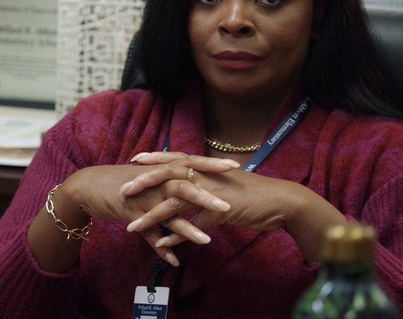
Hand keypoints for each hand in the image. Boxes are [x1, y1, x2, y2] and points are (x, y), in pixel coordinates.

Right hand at [64, 155, 236, 265]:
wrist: (89, 186)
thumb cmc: (123, 180)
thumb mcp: (149, 174)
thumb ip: (170, 175)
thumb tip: (193, 175)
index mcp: (162, 169)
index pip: (191, 162)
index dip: (212, 164)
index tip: (234, 166)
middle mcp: (155, 181)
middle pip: (184, 186)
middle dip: (207, 196)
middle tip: (228, 206)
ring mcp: (143, 197)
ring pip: (168, 213)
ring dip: (187, 228)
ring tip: (206, 240)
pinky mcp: (131, 213)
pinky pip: (148, 233)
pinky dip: (160, 248)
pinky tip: (173, 261)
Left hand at [122, 151, 345, 262]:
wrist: (280, 201)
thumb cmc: (254, 194)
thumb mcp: (226, 186)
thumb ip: (207, 186)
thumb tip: (194, 190)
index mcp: (207, 168)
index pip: (176, 158)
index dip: (155, 158)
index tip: (135, 159)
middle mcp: (206, 176)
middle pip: (168, 175)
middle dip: (143, 182)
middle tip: (121, 191)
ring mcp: (212, 193)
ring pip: (174, 202)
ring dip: (151, 215)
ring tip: (132, 226)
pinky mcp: (220, 212)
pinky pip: (193, 225)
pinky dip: (177, 235)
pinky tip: (162, 245)